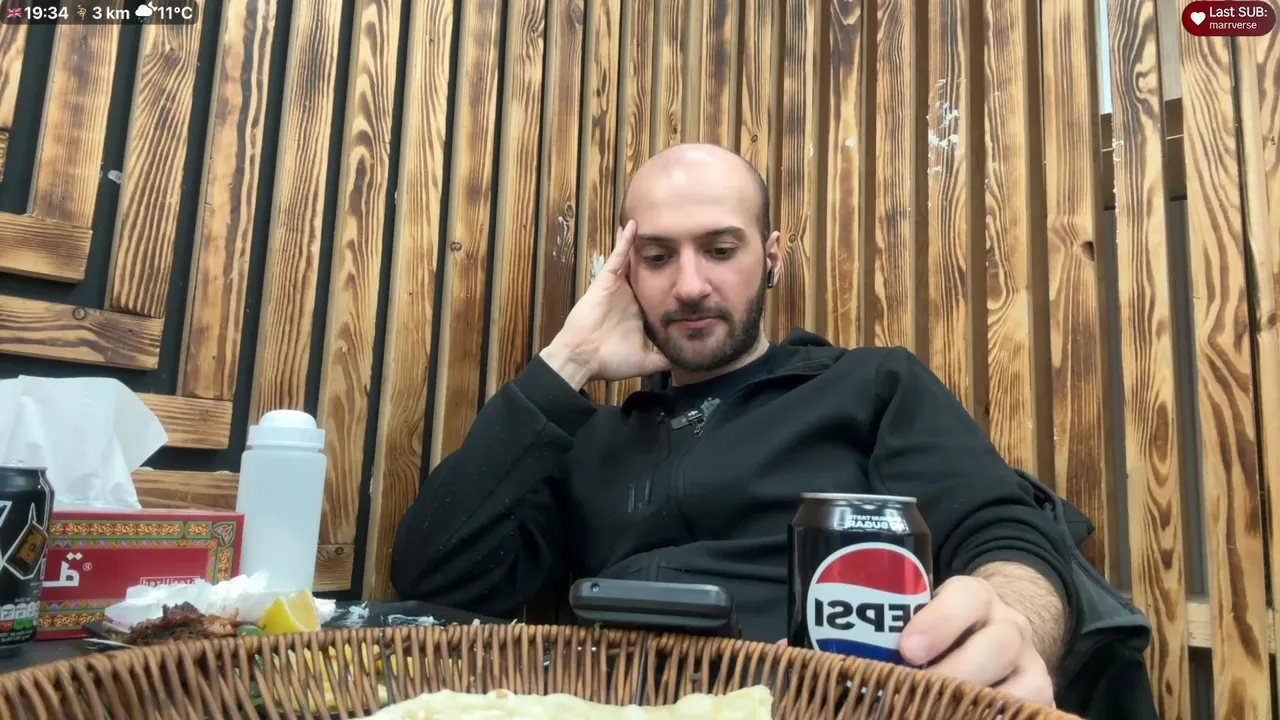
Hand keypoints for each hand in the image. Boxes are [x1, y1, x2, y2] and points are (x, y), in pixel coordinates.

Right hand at [542, 220, 669, 383]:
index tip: (686, 271)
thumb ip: (663, 361)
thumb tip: (683, 364)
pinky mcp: (606, 281)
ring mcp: (617, 287)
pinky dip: (624, 242)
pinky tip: (633, 224)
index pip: (658, 292)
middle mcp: (629, 296)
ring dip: (641, 243)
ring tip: (654, 222)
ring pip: (633, 260)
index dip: (671, 282)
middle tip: (673, 236)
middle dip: (658, 256)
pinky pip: (617, 257)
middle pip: (647, 271)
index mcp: (638, 312)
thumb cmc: (609, 361)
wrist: (583, 359)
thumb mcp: (644, 362)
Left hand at [899, 576, 1054, 706]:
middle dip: (957, 670)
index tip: (906, 649)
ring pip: (1024, 684)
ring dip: (980, 703)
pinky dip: (998, 718)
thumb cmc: (939, 631)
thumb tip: (842, 646)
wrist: (990, 636)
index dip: (938, 622)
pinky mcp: (1041, 698)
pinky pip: (1029, 712)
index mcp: (976, 598)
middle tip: (918, 690)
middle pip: (997, 644)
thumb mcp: (921, 616)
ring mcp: (1031, 664)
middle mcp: (1010, 627)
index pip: (966, 597)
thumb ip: (890, 627)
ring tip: (937, 713)